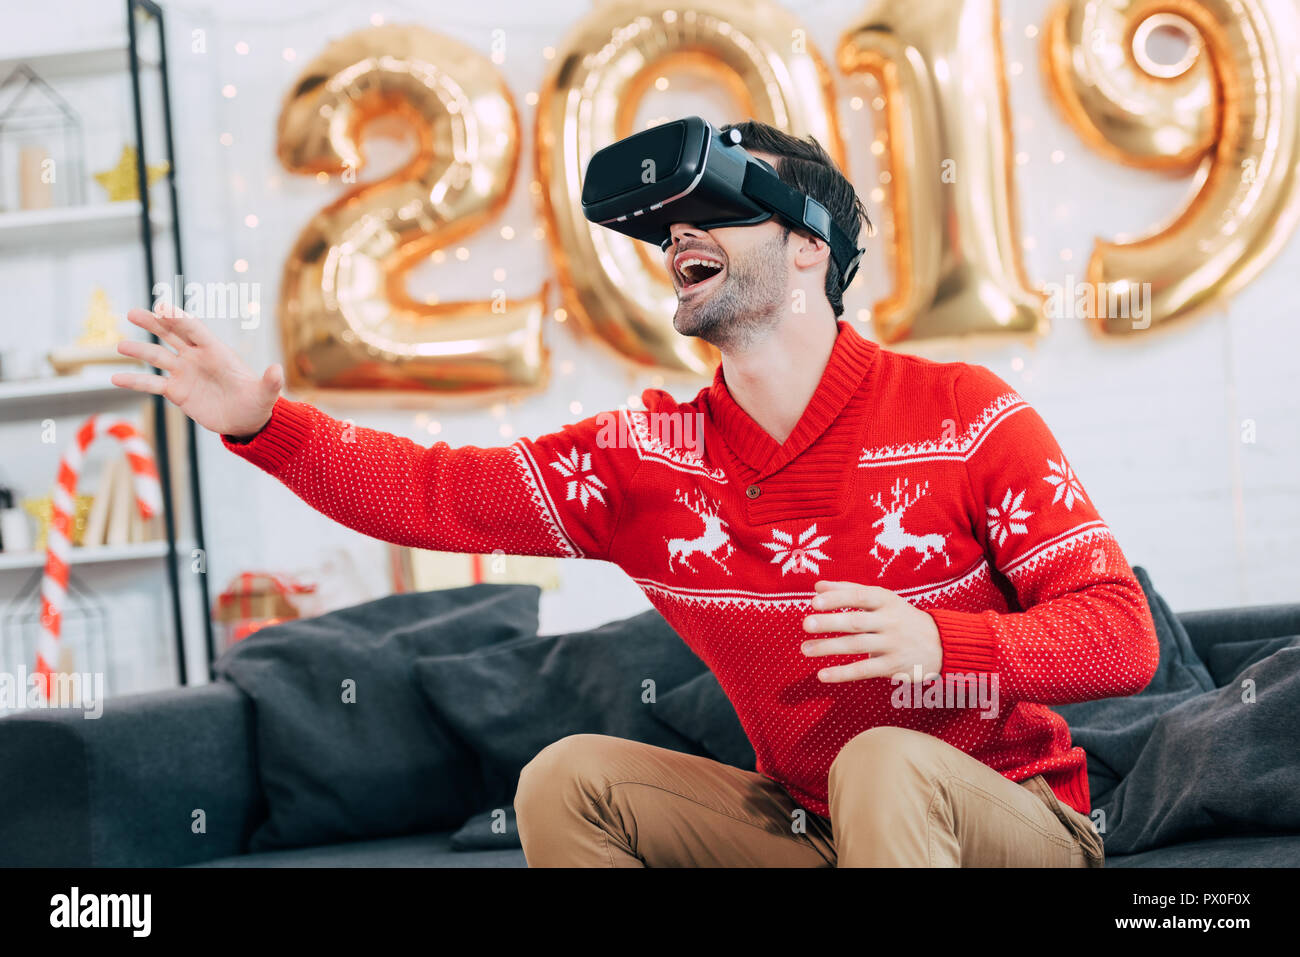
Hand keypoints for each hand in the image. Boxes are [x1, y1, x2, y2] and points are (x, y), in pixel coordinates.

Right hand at [111, 305, 282, 438]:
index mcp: (216, 352)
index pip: (194, 330)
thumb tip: (278, 370)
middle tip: (132, 312)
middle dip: (153, 322)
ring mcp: (184, 373)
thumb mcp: (266, 394)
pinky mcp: (176, 391)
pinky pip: (152, 383)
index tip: (161, 307)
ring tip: (120, 346)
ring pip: (157, 356)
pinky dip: (134, 381)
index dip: (178, 318)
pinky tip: (115, 378)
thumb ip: (270, 382)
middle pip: (171, 334)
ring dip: (139, 350)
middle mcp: (196, 358)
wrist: (247, 420)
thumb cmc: (258, 402)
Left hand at [801, 580, 941, 682]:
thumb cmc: (900, 617)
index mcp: (886, 600)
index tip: (814, 602)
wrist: (940, 643)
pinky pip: (864, 670)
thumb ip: (849, 591)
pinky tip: (822, 675)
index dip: (837, 598)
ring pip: (857, 646)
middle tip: (806, 624)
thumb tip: (817, 586)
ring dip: (829, 648)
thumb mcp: (881, 599)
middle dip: (830, 623)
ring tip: (805, 649)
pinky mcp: (893, 666)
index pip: (859, 596)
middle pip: (856, 622)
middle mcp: (890, 621)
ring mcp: (892, 645)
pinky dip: (842, 673)